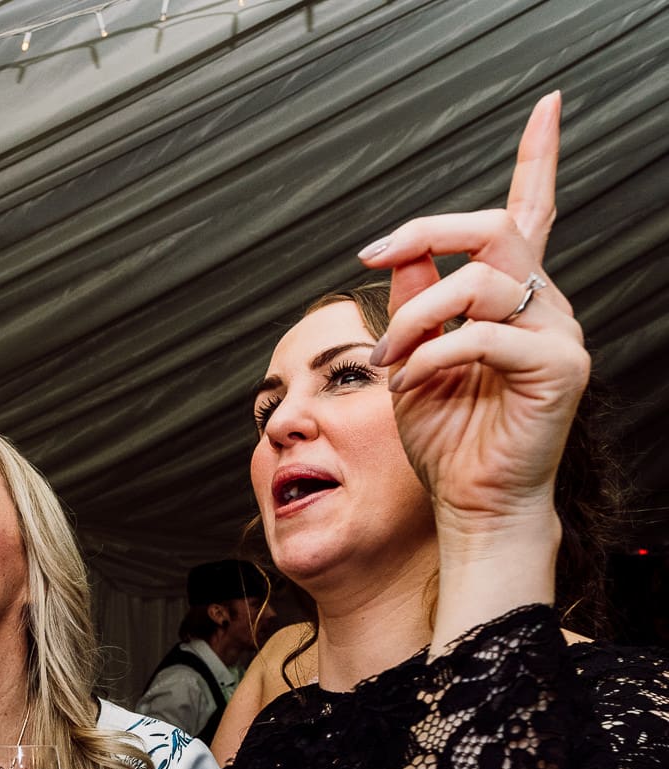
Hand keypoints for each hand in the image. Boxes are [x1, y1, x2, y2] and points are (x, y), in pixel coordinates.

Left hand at [359, 92, 587, 535]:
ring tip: (387, 358)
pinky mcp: (559, 368)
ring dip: (414, 314)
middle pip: (493, 227)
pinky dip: (431, 354)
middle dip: (424, 231)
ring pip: (481, 279)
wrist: (470, 501)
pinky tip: (411, 381)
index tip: (548, 105)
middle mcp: (542, 304)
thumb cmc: (446, 435)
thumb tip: (401, 246)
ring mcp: (557, 333)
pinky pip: (483, 334)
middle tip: (372, 258)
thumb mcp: (411, 355)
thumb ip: (413, 299)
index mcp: (511, 295)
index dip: (538, 157)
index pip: (529, 211)